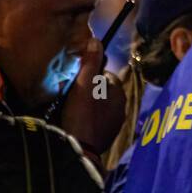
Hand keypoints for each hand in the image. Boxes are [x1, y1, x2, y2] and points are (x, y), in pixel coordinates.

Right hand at [58, 38, 126, 156]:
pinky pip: (95, 121)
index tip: (77, 78)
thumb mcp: (83, 86)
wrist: (80, 152)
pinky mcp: (104, 138)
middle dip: (89, 89)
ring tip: (70, 105)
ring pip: (99, 107)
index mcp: (119, 95)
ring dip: (87, 104)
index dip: (91, 74)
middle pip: (102, 91)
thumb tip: (96, 40)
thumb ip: (90, 64)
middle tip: (71, 91)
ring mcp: (114, 126)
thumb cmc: (82, 116)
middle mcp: (121, 110)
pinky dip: (87, 118)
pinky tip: (74, 120)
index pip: (106, 75)